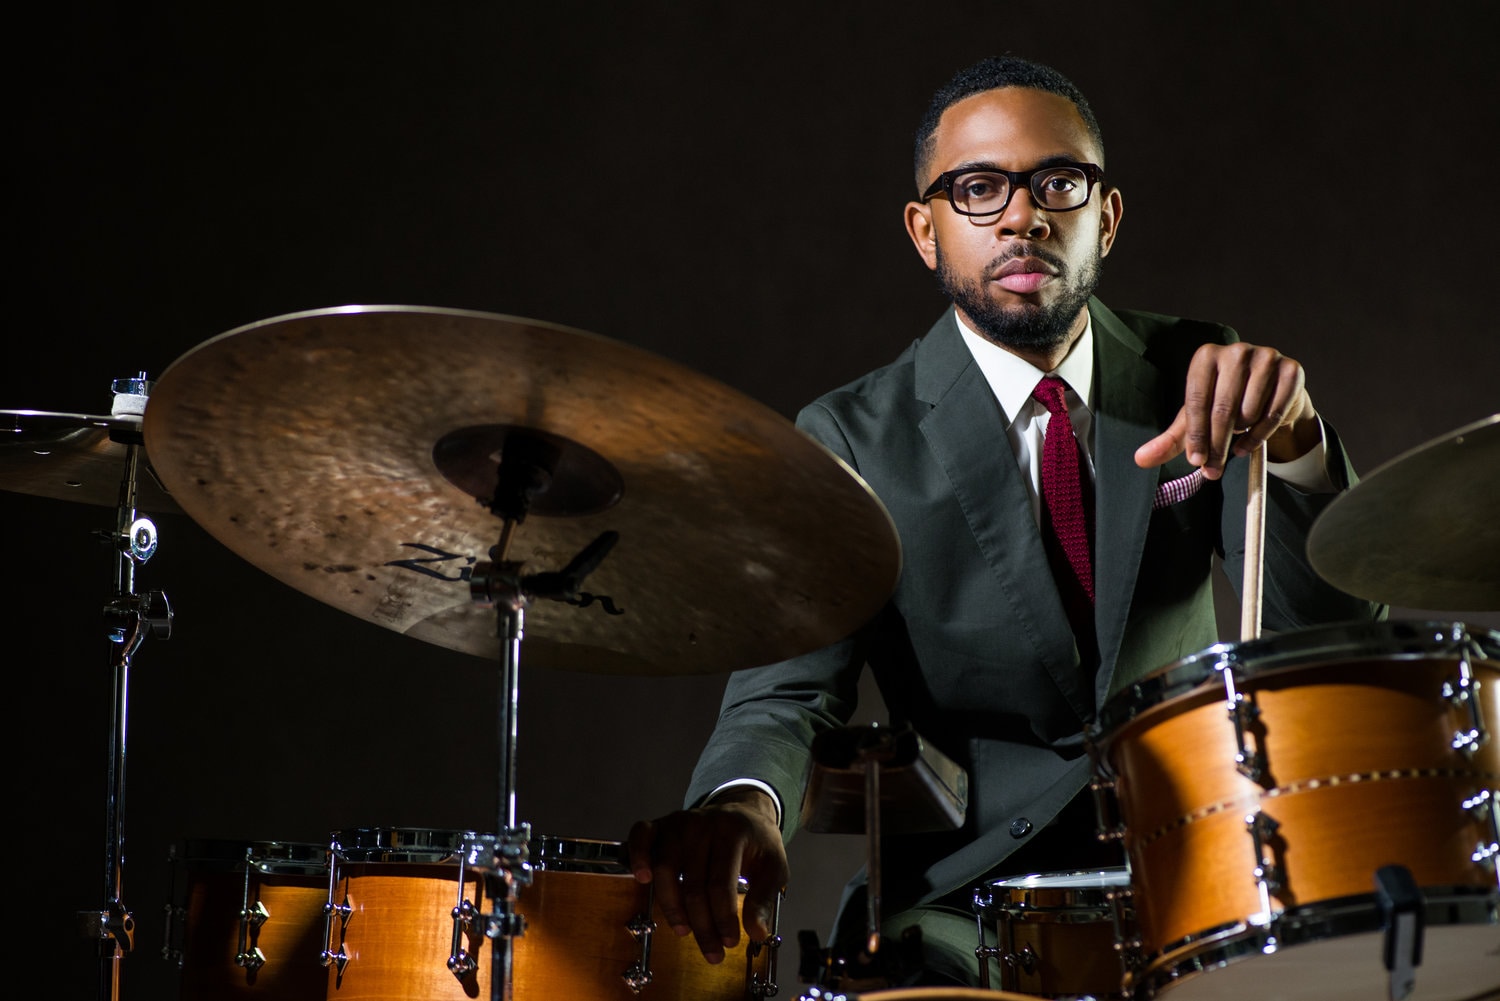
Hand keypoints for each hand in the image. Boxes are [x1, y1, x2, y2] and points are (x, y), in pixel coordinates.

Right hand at [625, 787, 787, 963]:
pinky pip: (641, 835)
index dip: (723, 918)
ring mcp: (679, 822)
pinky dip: (637, 856)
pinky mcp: (661, 824)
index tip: (729, 942)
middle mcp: (703, 825)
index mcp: (733, 834)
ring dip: (672, 905)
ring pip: (665, 868)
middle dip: (702, 924)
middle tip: (711, 950)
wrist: (744, 810)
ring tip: (684, 930)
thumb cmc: (756, 841)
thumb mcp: (774, 866)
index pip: (721, 884)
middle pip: (694, 884)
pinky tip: (643, 879)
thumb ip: (765, 898)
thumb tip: (757, 932)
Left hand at [1134, 341, 1321, 479]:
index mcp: (1205, 357)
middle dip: (1216, 446)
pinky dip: (1261, 436)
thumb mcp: (1194, 420)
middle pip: (1222, 409)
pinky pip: (1274, 414)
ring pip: (1249, 412)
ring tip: (1236, 436)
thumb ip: (1170, 439)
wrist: (1269, 395)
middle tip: (1212, 471)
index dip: (1196, 435)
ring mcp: (1267, 357)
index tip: (1196, 461)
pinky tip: (1250, 442)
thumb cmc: (1224, 404)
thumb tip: (1140, 459)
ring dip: (1240, 435)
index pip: (1197, 400)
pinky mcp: (1292, 370)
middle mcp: (1236, 351)